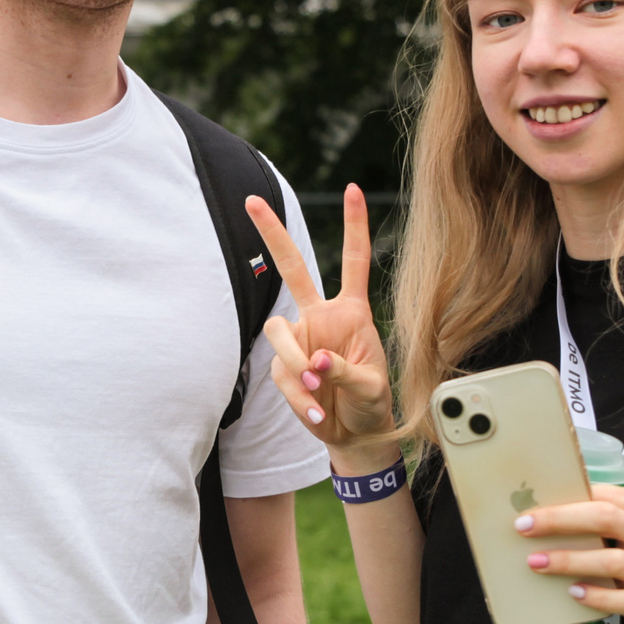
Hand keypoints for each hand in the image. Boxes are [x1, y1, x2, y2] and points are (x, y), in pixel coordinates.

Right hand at [244, 184, 396, 468]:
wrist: (355, 434)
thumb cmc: (371, 403)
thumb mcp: (372, 386)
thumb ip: (346, 370)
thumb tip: (317, 362)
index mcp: (352, 311)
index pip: (353, 261)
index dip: (353, 226)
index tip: (352, 189)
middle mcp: (321, 317)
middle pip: (293, 268)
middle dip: (273, 234)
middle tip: (252, 202)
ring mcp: (300, 340)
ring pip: (278, 333)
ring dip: (295, 362)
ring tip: (316, 387)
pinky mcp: (285, 367)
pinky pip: (282, 375)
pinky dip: (299, 397)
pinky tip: (318, 412)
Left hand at [516, 487, 623, 623]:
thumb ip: (616, 510)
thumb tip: (563, 504)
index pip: (600, 495)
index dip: (563, 496)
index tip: (530, 500)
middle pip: (601, 518)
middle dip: (558, 520)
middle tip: (523, 525)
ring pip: (607, 560)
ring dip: (568, 560)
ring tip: (535, 561)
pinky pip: (620, 599)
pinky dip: (595, 596)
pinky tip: (573, 593)